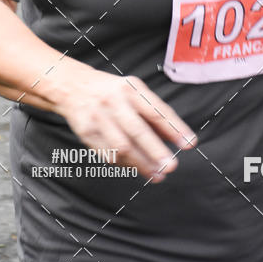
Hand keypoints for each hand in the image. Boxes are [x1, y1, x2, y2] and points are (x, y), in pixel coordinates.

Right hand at [54, 59, 196, 181]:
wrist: (73, 86)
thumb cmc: (111, 90)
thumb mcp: (133, 90)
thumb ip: (152, 111)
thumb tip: (174, 136)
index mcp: (130, 89)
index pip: (156, 110)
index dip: (174, 128)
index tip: (189, 143)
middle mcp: (114, 102)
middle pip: (137, 130)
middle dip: (156, 150)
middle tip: (171, 166)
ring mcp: (99, 118)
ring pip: (122, 146)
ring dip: (141, 164)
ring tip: (158, 175)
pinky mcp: (87, 133)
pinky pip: (108, 154)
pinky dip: (125, 164)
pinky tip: (137, 168)